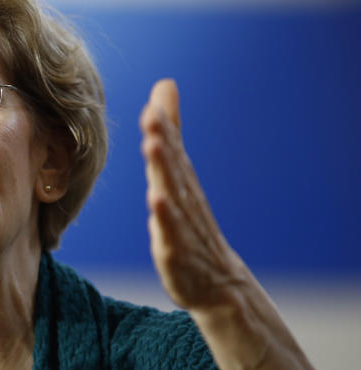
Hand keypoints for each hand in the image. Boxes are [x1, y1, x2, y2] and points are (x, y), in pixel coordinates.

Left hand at [139, 79, 246, 309]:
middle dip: (163, 138)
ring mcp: (182, 225)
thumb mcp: (176, 176)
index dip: (162, 126)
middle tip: (151, 114)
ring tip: (152, 145)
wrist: (217, 284)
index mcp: (180, 182)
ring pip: (172, 193)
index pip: (173, 149)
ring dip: (162, 169)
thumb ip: (170, 133)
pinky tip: (155, 199)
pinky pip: (171, 233)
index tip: (151, 102)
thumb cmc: (190, 224)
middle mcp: (184, 199)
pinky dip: (164, 216)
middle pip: (173, 164)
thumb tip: (164, 85)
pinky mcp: (176, 252)